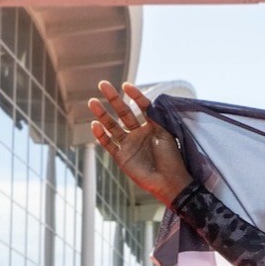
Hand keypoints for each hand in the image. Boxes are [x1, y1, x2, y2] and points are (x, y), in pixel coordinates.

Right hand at [89, 82, 193, 204]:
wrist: (169, 180)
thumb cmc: (172, 157)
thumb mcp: (166, 133)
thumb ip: (156, 117)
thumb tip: (149, 101)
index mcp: (152, 126)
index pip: (142, 106)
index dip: (135, 96)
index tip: (126, 86)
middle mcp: (139, 134)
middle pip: (123, 113)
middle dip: (113, 99)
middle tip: (103, 85)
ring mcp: (129, 145)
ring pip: (112, 126)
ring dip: (102, 114)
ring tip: (93, 102)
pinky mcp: (121, 157)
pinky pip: (109, 144)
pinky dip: (101, 135)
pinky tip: (94, 124)